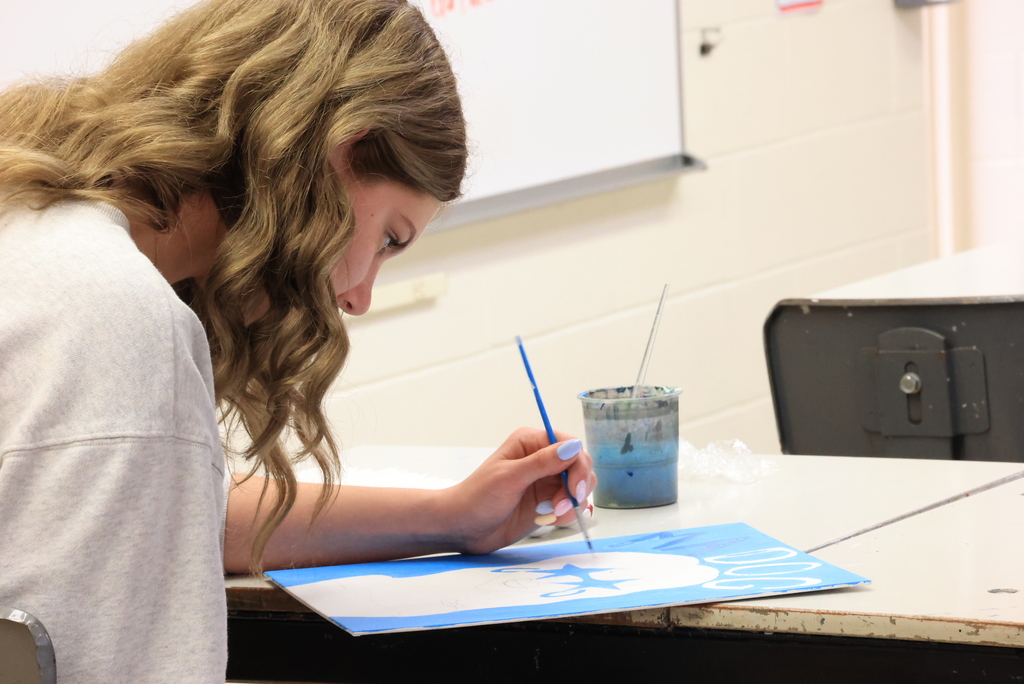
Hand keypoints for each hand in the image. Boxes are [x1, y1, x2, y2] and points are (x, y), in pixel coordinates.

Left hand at [444, 427, 596, 554]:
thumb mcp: (509, 479)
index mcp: (531, 442)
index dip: (578, 466)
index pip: (570, 446)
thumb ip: (542, 463)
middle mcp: (542, 457)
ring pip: (580, 485)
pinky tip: (547, 520)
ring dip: (572, 502)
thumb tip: (574, 446)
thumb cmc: (478, 498)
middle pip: (579, 465)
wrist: (463, 528)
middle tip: (561, 507)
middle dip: (577, 487)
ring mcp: (546, 480)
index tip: (576, 490)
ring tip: (551, 514)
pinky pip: (571, 504)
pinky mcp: (548, 501)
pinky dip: (567, 513)